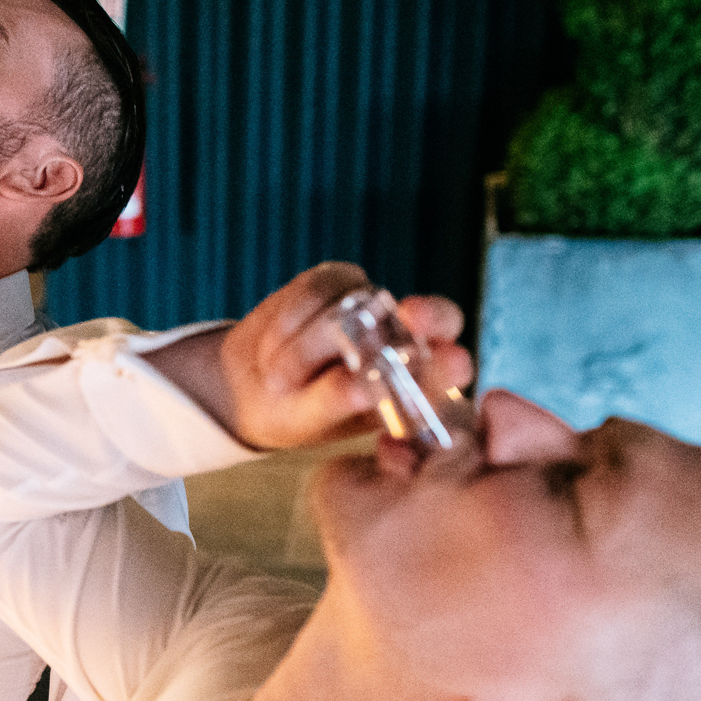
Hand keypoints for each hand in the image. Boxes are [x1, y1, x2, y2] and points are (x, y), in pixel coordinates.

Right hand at [145, 262, 473, 450]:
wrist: (248, 385)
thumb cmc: (291, 413)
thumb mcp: (311, 419)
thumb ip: (339, 401)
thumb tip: (362, 386)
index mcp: (412, 383)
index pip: (452, 365)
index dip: (451, 362)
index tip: (447, 362)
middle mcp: (403, 340)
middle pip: (437, 316)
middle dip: (429, 316)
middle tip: (412, 317)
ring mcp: (371, 307)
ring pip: (358, 304)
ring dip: (310, 341)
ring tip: (278, 374)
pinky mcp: (335, 282)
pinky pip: (318, 288)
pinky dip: (290, 317)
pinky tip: (271, 346)